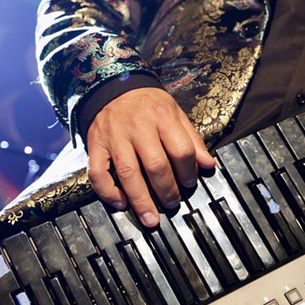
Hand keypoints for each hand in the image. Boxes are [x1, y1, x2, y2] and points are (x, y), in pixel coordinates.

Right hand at [86, 87, 215, 227]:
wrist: (112, 86)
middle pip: (156, 166)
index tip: (189, 184)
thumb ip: (192, 139)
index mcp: (162, 117)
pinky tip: (121, 204)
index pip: (181, 150)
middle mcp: (138, 127)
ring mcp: (114, 137)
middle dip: (167, 191)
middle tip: (172, 204)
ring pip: (128, 173)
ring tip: (151, 218)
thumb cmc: (148, 104)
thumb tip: (209, 164)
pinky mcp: (95, 145)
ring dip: (141, 200)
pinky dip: (108, 192)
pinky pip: (98, 173)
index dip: (188, 172)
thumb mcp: (175, 113)